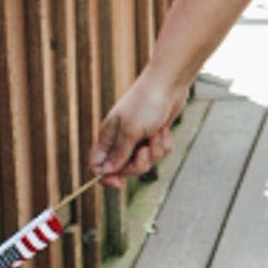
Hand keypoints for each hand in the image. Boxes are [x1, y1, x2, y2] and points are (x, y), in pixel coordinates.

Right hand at [90, 70, 187, 188]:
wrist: (169, 83)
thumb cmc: (146, 103)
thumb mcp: (131, 131)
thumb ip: (119, 153)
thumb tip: (105, 173)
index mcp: (107, 136)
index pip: (97, 165)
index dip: (106, 177)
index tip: (119, 183)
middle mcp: (121, 139)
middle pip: (124, 168)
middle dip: (139, 164)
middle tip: (145, 151)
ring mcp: (138, 137)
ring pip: (145, 162)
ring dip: (155, 152)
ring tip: (157, 135)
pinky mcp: (154, 135)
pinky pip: (159, 153)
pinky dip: (164, 144)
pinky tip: (165, 131)